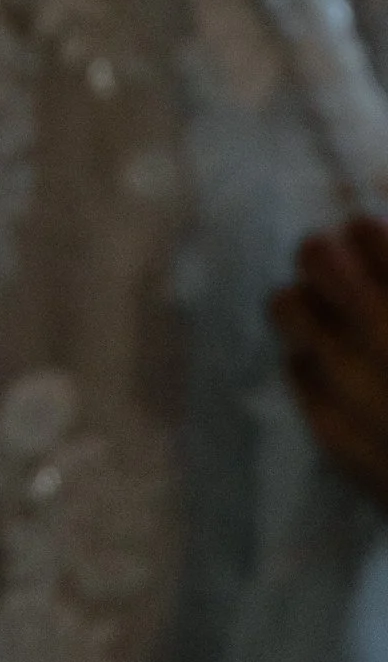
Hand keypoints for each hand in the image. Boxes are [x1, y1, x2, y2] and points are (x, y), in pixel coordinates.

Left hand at [270, 214, 387, 506]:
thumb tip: (374, 246)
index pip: (365, 232)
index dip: (369, 240)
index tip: (374, 252)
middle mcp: (376, 328)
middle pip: (316, 255)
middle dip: (329, 261)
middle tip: (346, 280)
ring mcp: (346, 379)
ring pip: (286, 305)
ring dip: (306, 306)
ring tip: (329, 323)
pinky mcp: (330, 429)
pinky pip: (295, 369)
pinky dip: (310, 366)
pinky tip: (334, 377)